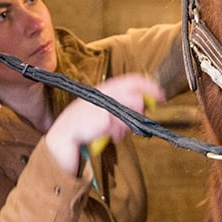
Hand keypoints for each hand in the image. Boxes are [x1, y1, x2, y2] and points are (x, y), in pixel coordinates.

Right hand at [43, 74, 164, 173]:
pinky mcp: (93, 118)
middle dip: (140, 104)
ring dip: (127, 122)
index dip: (148, 86)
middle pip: (130, 92)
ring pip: (124, 108)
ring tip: (119, 132)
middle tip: (142, 115)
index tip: (161, 95)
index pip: (130, 80)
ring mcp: (95, 105)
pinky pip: (113, 122)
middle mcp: (99, 94)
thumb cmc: (85, 129)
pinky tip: (113, 136)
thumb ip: (123, 110)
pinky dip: (117, 131)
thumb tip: (144, 106)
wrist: (61, 142)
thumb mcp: (106, 116)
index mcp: (102, 90)